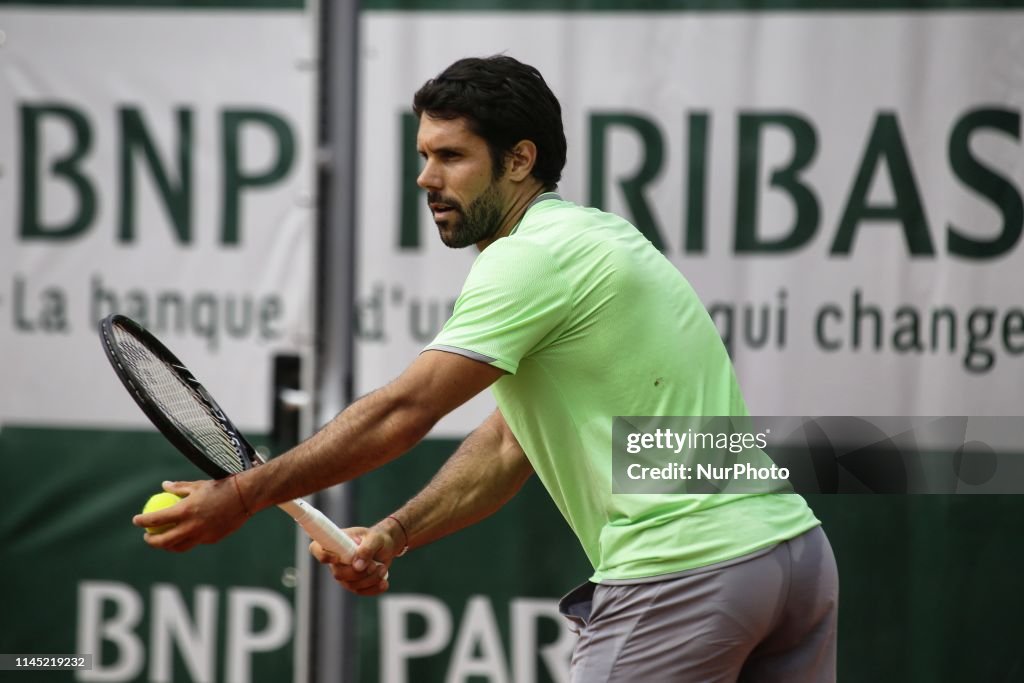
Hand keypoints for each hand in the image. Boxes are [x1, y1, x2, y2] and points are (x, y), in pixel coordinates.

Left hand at [132, 479, 250, 551]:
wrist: (245, 497)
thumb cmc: (220, 487)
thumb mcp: (197, 484)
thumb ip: (178, 487)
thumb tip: (163, 486)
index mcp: (185, 510)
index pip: (156, 519)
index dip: (143, 521)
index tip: (136, 520)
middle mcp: (192, 526)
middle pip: (164, 541)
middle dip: (151, 541)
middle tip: (147, 536)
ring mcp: (202, 535)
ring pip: (179, 546)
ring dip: (168, 545)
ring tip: (164, 541)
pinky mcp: (212, 539)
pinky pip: (195, 541)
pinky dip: (188, 538)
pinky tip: (187, 534)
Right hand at [309, 522, 404, 595]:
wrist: (387, 547)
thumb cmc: (378, 538)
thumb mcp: (376, 538)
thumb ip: (367, 549)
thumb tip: (357, 566)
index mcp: (335, 542)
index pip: (316, 548)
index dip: (323, 555)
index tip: (338, 558)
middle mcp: (336, 560)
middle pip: (338, 573)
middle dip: (358, 572)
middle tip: (374, 565)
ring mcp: (344, 573)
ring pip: (351, 585)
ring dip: (370, 579)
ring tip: (382, 568)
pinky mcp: (354, 584)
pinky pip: (360, 591)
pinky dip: (374, 589)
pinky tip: (384, 583)